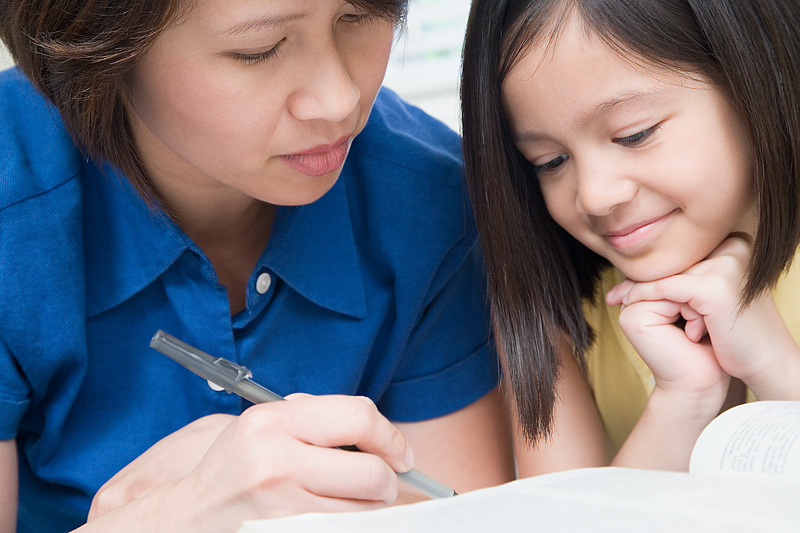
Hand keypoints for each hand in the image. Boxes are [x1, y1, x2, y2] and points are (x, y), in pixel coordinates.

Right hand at [93, 394, 412, 530]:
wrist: (185, 519)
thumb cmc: (231, 471)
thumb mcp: (260, 428)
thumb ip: (310, 417)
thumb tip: (371, 427)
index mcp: (275, 420)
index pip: (359, 415)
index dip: (390, 436)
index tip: (399, 453)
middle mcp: (277, 458)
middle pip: (372, 471)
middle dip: (387, 480)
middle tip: (382, 483)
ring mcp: (280, 503)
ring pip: (364, 509)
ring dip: (369, 507)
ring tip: (350, 501)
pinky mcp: (283, 531)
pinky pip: (343, 528)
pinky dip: (350, 523)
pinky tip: (333, 515)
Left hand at [607, 236, 799, 398]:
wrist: (764, 362)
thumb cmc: (735, 330)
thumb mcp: (710, 297)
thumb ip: (687, 278)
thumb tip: (643, 269)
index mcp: (737, 244)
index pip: (682, 255)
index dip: (652, 273)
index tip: (622, 289)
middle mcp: (736, 247)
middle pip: (673, 262)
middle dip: (639, 282)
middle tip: (613, 297)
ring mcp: (727, 264)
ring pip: (667, 275)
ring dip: (648, 297)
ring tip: (633, 310)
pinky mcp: (714, 285)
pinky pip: (664, 288)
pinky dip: (646, 299)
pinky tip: (635, 311)